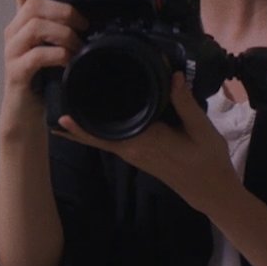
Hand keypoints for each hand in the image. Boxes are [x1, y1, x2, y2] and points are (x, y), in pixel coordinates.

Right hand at [0, 0, 87, 136]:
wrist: (28, 115)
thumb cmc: (46, 79)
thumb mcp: (56, 47)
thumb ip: (65, 28)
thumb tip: (94, 15)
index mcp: (23, 21)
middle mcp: (14, 32)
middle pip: (34, 5)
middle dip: (64, 11)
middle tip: (84, 25)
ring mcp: (12, 52)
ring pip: (35, 26)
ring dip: (64, 34)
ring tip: (78, 47)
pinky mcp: (16, 72)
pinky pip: (37, 54)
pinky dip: (58, 55)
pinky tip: (69, 62)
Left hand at [55, 73, 238, 210]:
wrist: (211, 190)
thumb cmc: (208, 160)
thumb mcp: (202, 129)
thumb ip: (185, 103)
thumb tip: (172, 75)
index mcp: (145, 140)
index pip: (106, 127)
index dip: (84, 116)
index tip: (67, 97)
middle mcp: (131, 149)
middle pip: (94, 133)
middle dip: (74, 117)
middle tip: (55, 93)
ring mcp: (132, 154)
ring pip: (98, 138)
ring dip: (79, 125)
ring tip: (60, 106)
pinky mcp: (135, 154)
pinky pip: (108, 141)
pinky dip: (93, 131)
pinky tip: (85, 120)